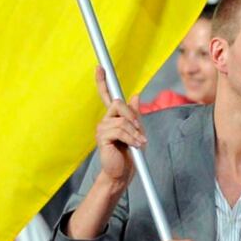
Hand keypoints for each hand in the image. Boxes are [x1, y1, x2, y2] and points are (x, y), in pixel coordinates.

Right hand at [94, 67, 144, 189]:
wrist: (124, 173)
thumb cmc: (130, 154)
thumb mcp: (138, 130)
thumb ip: (135, 114)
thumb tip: (135, 96)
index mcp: (113, 117)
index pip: (106, 95)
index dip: (102, 81)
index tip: (100, 67)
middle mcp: (105, 120)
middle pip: (118, 103)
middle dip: (132, 116)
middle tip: (140, 131)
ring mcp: (101, 128)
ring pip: (122, 120)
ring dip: (135, 133)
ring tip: (139, 143)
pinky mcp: (102, 137)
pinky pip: (120, 130)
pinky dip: (131, 138)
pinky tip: (135, 145)